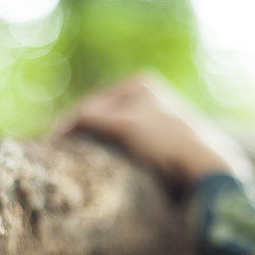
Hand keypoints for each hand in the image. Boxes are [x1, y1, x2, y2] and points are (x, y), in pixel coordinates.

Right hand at [52, 72, 242, 191]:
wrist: (206, 170)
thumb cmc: (167, 142)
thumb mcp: (126, 126)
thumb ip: (92, 119)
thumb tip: (61, 126)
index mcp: (141, 84)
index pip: (94, 103)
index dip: (69, 122)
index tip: (48, 142)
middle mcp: (147, 97)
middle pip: (102, 117)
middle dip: (80, 132)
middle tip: (53, 152)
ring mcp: (152, 121)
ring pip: (111, 133)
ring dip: (92, 145)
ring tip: (70, 161)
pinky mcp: (158, 144)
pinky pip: (123, 147)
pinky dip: (108, 154)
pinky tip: (97, 167)